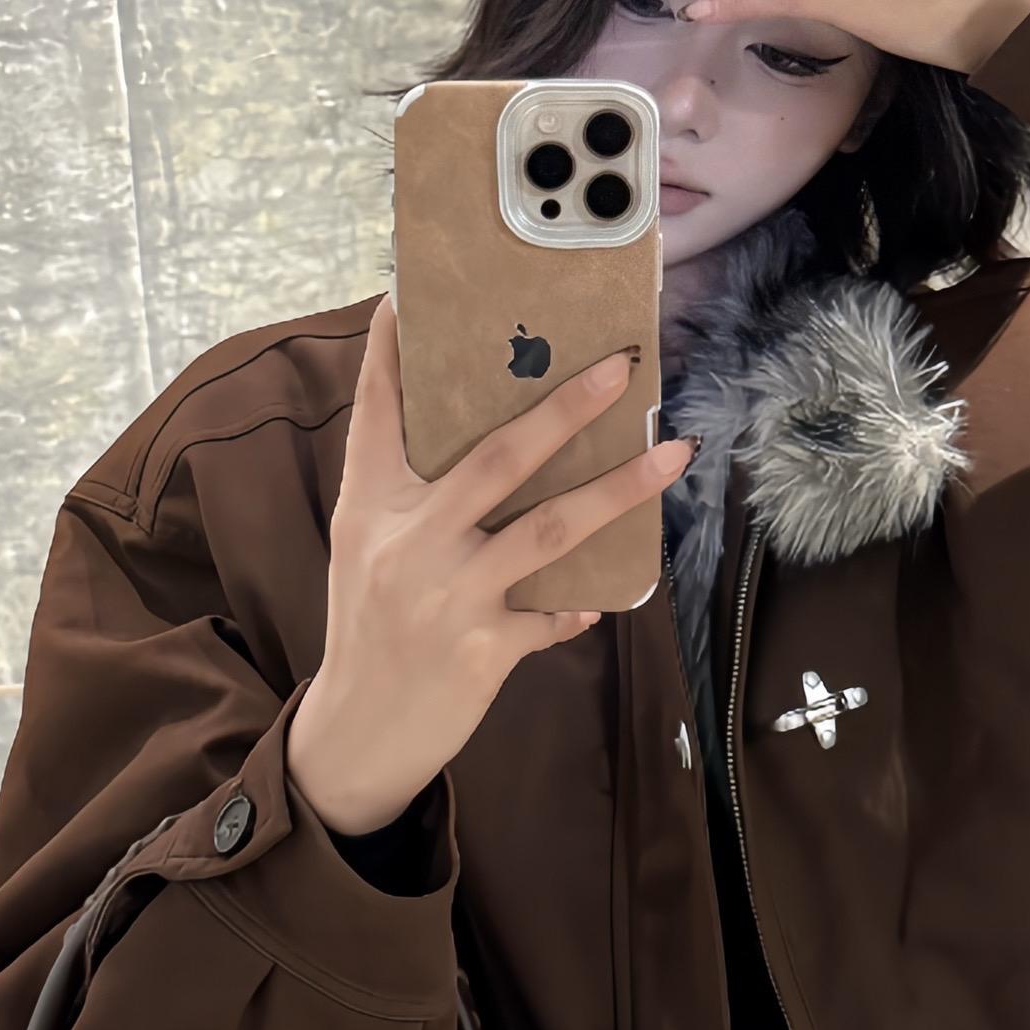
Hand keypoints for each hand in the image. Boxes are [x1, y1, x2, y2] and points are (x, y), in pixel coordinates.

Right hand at [284, 294, 692, 835]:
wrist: (356, 733)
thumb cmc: (370, 626)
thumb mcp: (366, 549)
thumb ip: (413, 496)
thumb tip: (492, 439)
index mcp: (368, 507)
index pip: (377, 414)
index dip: (387, 353)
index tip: (404, 296)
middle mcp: (406, 542)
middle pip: (497, 457)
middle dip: (564, 406)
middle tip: (619, 367)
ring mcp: (447, 595)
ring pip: (550, 527)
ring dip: (620, 488)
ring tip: (673, 454)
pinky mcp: (482, 649)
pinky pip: (554, 612)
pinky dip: (581, 600)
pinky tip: (608, 593)